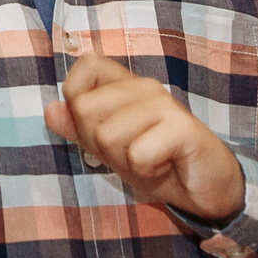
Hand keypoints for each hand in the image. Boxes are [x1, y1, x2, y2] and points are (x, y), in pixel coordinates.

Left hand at [44, 41, 245, 222]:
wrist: (207, 191)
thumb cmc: (160, 164)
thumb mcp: (111, 151)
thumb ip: (79, 129)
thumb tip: (50, 109)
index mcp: (126, 87)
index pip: (86, 66)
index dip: (77, 100)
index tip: (100, 128)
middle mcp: (145, 87)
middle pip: (85, 109)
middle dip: (100, 144)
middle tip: (132, 152)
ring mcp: (165, 104)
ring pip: (107, 135)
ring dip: (125, 161)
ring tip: (152, 160)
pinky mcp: (183, 127)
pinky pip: (138, 152)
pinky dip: (147, 169)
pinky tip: (166, 165)